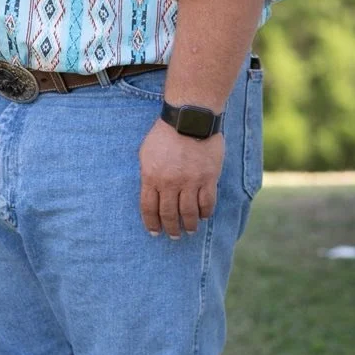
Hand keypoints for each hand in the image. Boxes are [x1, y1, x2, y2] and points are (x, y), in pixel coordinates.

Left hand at [138, 118, 223, 237]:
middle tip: (174, 236)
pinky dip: (205, 212)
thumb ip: (148, 173)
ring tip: (190, 231)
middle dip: (171, 228)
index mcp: (151, 177)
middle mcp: (170, 183)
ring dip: (189, 225)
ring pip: (189, 212)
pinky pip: (207, 202)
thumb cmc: (165, 133)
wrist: (190, 118)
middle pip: (169, 214)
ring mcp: (190, 182)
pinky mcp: (208, 178)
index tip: (155, 232)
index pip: (149, 208)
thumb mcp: (146, 152)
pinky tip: (204, 216)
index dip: (152, 223)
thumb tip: (150, 192)